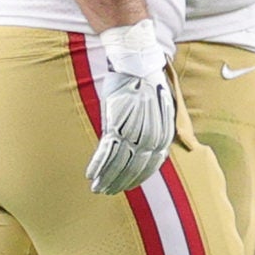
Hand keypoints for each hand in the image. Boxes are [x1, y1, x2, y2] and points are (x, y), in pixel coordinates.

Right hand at [85, 21, 175, 195]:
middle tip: (107, 191)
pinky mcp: (116, 123)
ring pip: (120, 162)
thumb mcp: (159, 108)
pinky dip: (98, 164)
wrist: (137, 62)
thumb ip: (155, 128)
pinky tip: (91, 174)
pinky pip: (106, 150)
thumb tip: (148, 143)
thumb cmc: (146, 83)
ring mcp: (133, 129)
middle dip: (121, 182)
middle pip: (135, 166)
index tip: (128, 186)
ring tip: (97, 188)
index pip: (152, 163)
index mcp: (164, 132)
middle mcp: (151, 135)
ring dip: (107, 177)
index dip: (139, 177)